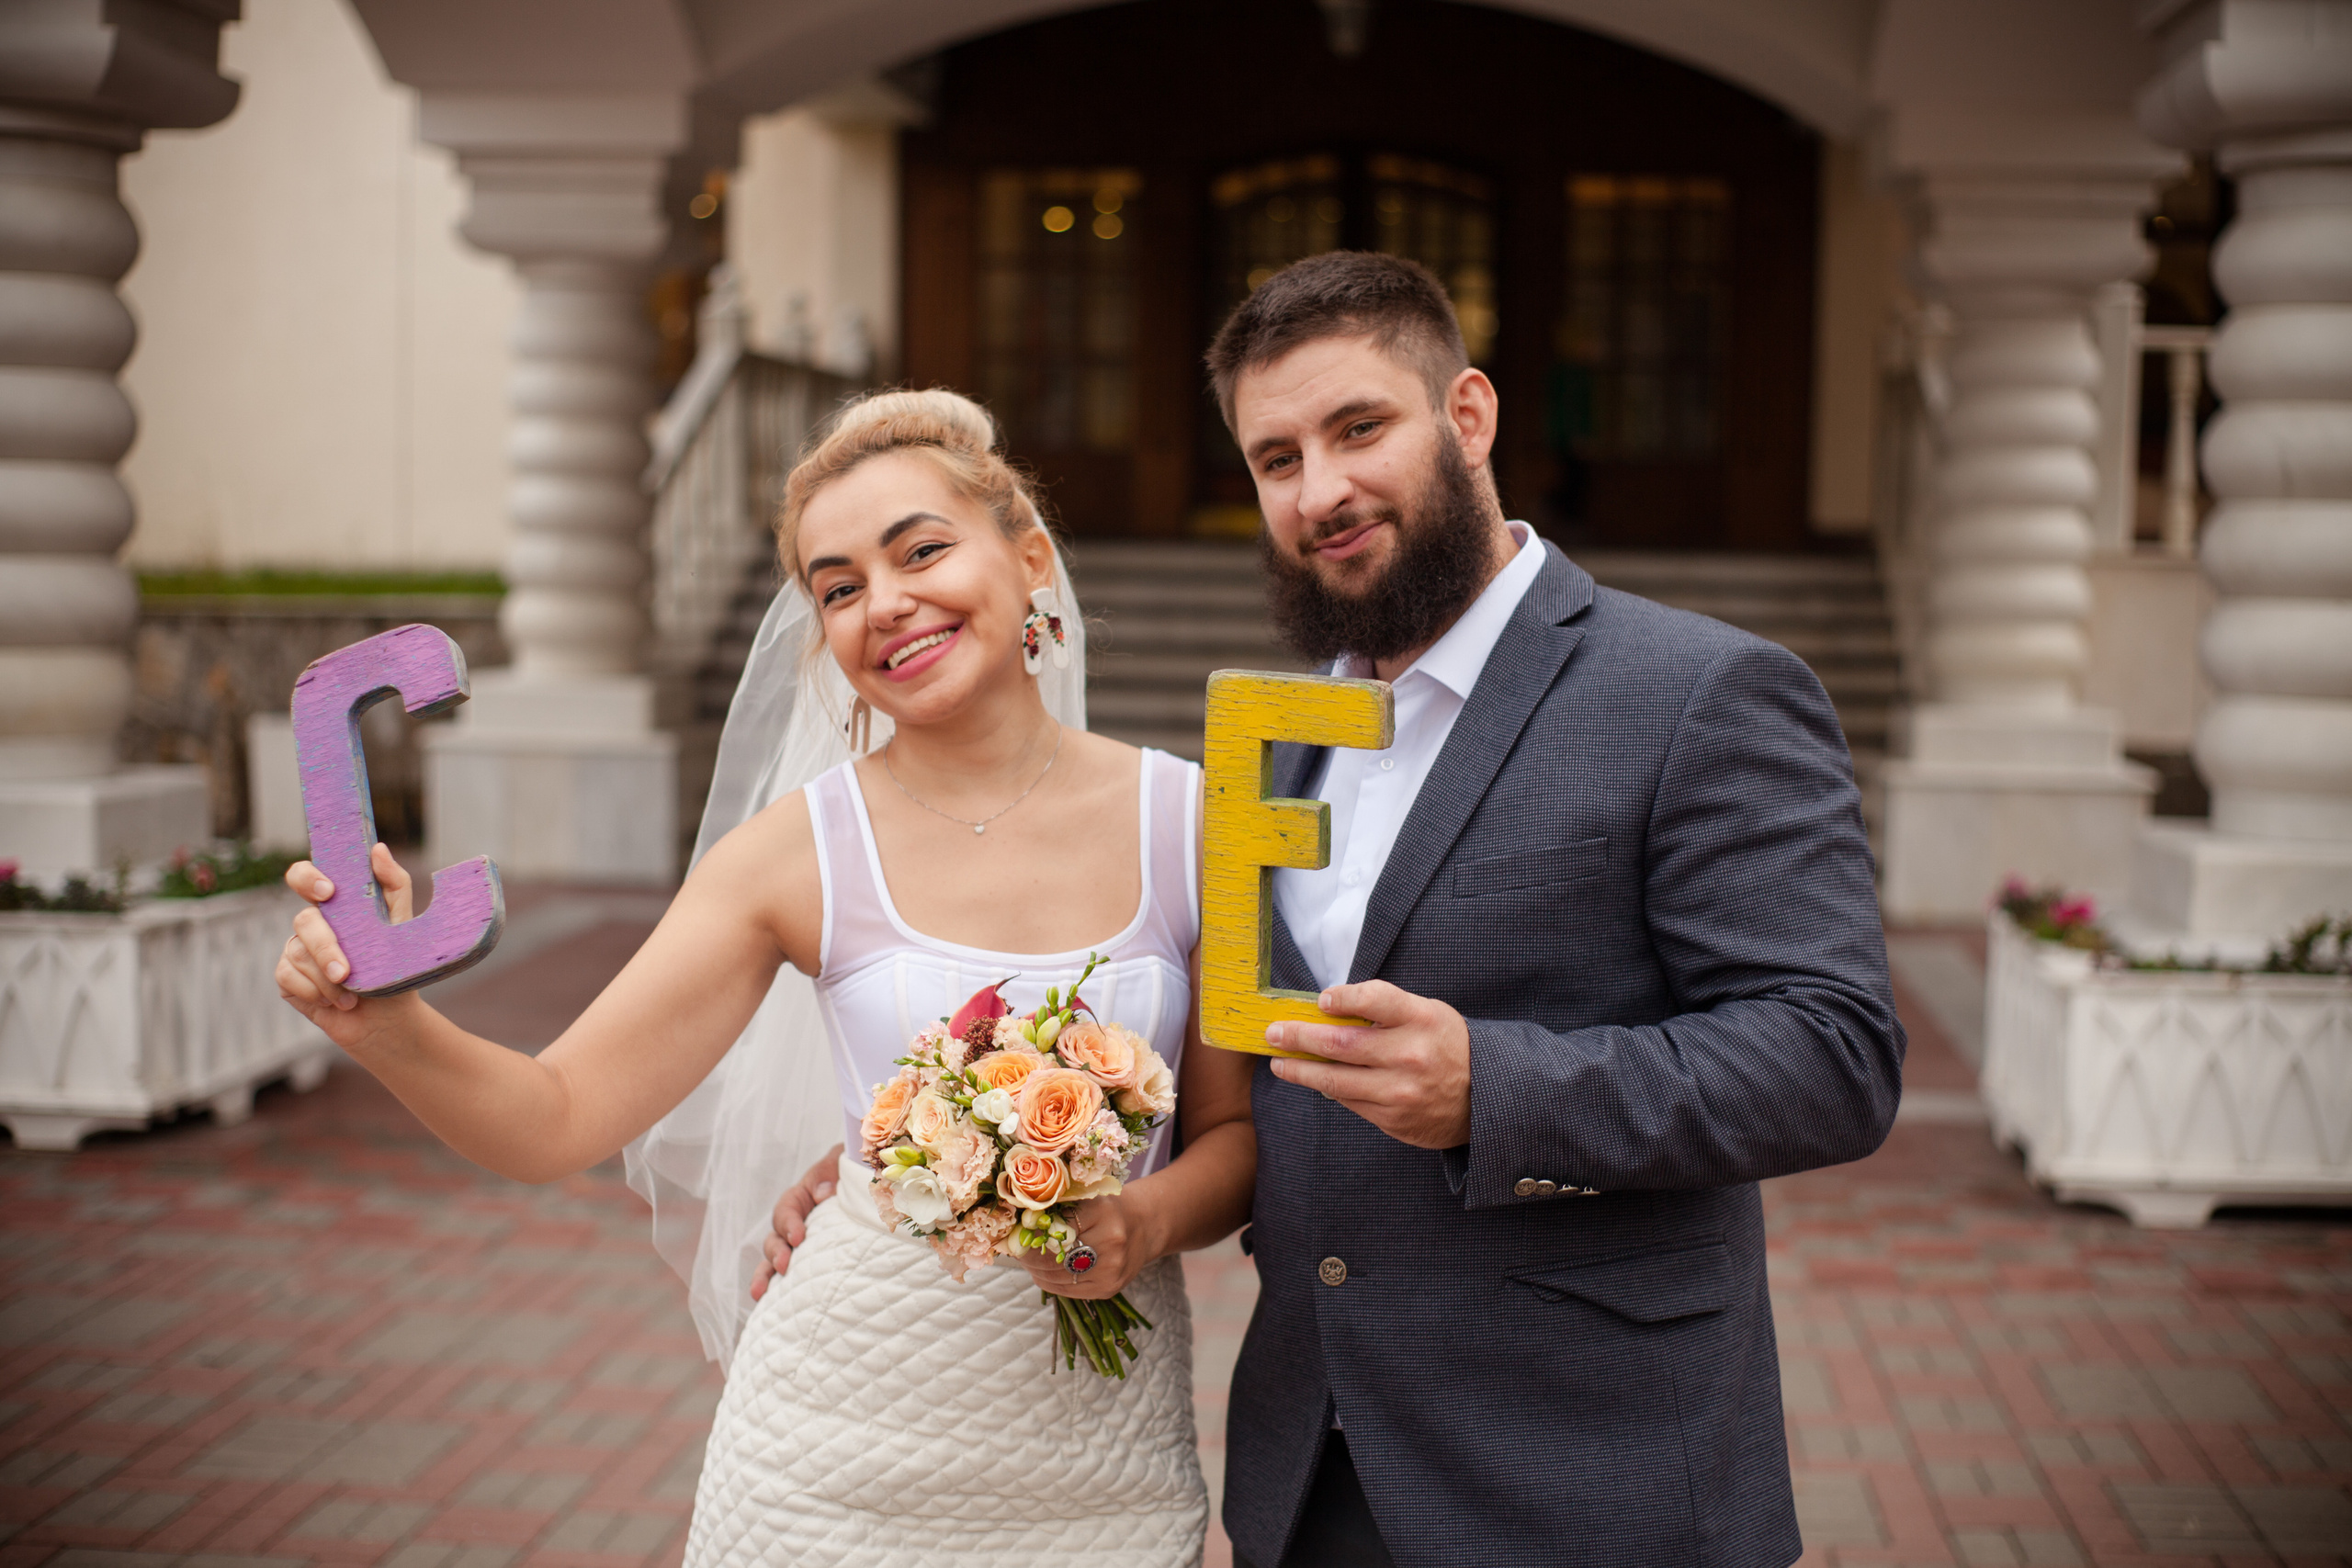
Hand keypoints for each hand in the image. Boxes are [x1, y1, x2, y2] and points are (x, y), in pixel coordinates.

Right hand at [275, 843, 417, 1050]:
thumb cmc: (396, 968)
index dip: (307, 877)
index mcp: (336, 906)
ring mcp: (296, 949)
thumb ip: (393, 885)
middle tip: (346, 971)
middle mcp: (313, 924)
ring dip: (329, 980)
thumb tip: (378, 849)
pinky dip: (316, 992)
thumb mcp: (403, 926)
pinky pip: (289, 976)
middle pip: (303, 921)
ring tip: (354, 994)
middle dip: (326, 949)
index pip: (305, 877)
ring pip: (299, 953)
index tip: (327, 891)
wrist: (389, 1018)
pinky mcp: (287, 977)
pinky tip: (337, 1002)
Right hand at [751, 1143, 844, 1301]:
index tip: (798, 1237)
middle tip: (783, 1265)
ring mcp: (800, 1244)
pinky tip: (769, 1305)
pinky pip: (789, 1276)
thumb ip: (831, 1170)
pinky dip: (777, 1289)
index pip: (788, 1208)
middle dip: (776, 1252)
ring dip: (766, 1275)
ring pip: (775, 1259)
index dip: (789, 1222)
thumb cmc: (857, 1169)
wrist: (875, 1185)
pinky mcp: (808, 1261)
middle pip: (776, 1237)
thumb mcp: (844, 1160)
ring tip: (760, 1293)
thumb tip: (821, 1194)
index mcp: (803, 1196)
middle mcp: (796, 1222)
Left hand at [1020, 1193, 1153, 1300]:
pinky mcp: (1109, 1288)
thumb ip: (1055, 1207)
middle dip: (1027, 1254)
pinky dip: (1048, 1281)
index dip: (1028, 1232)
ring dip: (1035, 1269)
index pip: (1052, 1226)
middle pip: (1052, 1255)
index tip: (1014, 1231)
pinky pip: (1066, 1290)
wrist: (1144, 1226)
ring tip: (1026, 1259)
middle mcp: (1111, 1241)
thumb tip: (1014, 1221)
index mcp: (1102, 1211)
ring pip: (1056, 1276)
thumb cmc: (1106, 1208)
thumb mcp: (1085, 1197)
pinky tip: (1042, 1271)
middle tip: (1015, 1248)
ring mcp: (1112, 1269)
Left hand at [1266, 980, 1472, 1148]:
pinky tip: (1312, 1080)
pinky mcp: (1393, 1119)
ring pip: (1335, 1081)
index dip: (1342, 998)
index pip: (1373, 999)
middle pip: (1341, 1044)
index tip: (1320, 1000)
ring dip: (1299, 1071)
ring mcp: (1400, 1092)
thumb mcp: (1428, 1014)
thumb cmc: (1446, 1046)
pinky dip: (1327, 1089)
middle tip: (1273, 1032)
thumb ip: (1386, 1009)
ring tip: (1278, 1063)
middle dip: (1298, 1037)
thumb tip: (1329, 1009)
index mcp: (1421, 1019)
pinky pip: (1349, 1102)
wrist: (1484, 1099)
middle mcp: (1409, 1056)